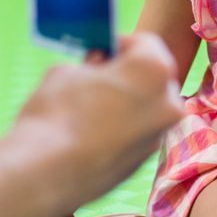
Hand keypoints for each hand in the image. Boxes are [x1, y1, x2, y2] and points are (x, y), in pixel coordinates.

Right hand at [11, 33, 183, 214]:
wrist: (47, 172)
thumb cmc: (57, 113)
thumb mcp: (68, 71)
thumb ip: (91, 64)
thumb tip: (97, 68)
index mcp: (155, 70)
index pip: (146, 43)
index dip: (120, 43)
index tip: (100, 51)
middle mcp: (169, 102)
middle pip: (152, 77)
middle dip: (128, 74)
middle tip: (96, 77)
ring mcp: (160, 135)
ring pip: (147, 108)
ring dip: (126, 103)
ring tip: (89, 109)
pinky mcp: (145, 161)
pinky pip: (137, 134)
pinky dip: (122, 129)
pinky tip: (90, 135)